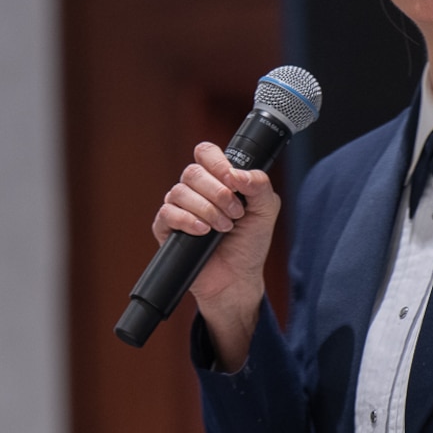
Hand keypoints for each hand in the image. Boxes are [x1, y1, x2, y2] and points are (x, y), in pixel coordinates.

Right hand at [151, 142, 279, 370]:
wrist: (238, 279)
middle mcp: (195, 190)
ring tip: (223, 227)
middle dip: (218, 192)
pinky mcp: (166, 228)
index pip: (206, 153)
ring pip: (179, 191)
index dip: (217, 162)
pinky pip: (167, 213)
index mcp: (217, 179)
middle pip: (193, 171)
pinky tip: (203, 232)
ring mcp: (179, 208)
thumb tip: (237, 174)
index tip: (233, 181)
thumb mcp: (266, 210)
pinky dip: (187, 220)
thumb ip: (259, 185)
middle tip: (236, 213)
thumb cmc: (249, 243)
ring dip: (206, 209)